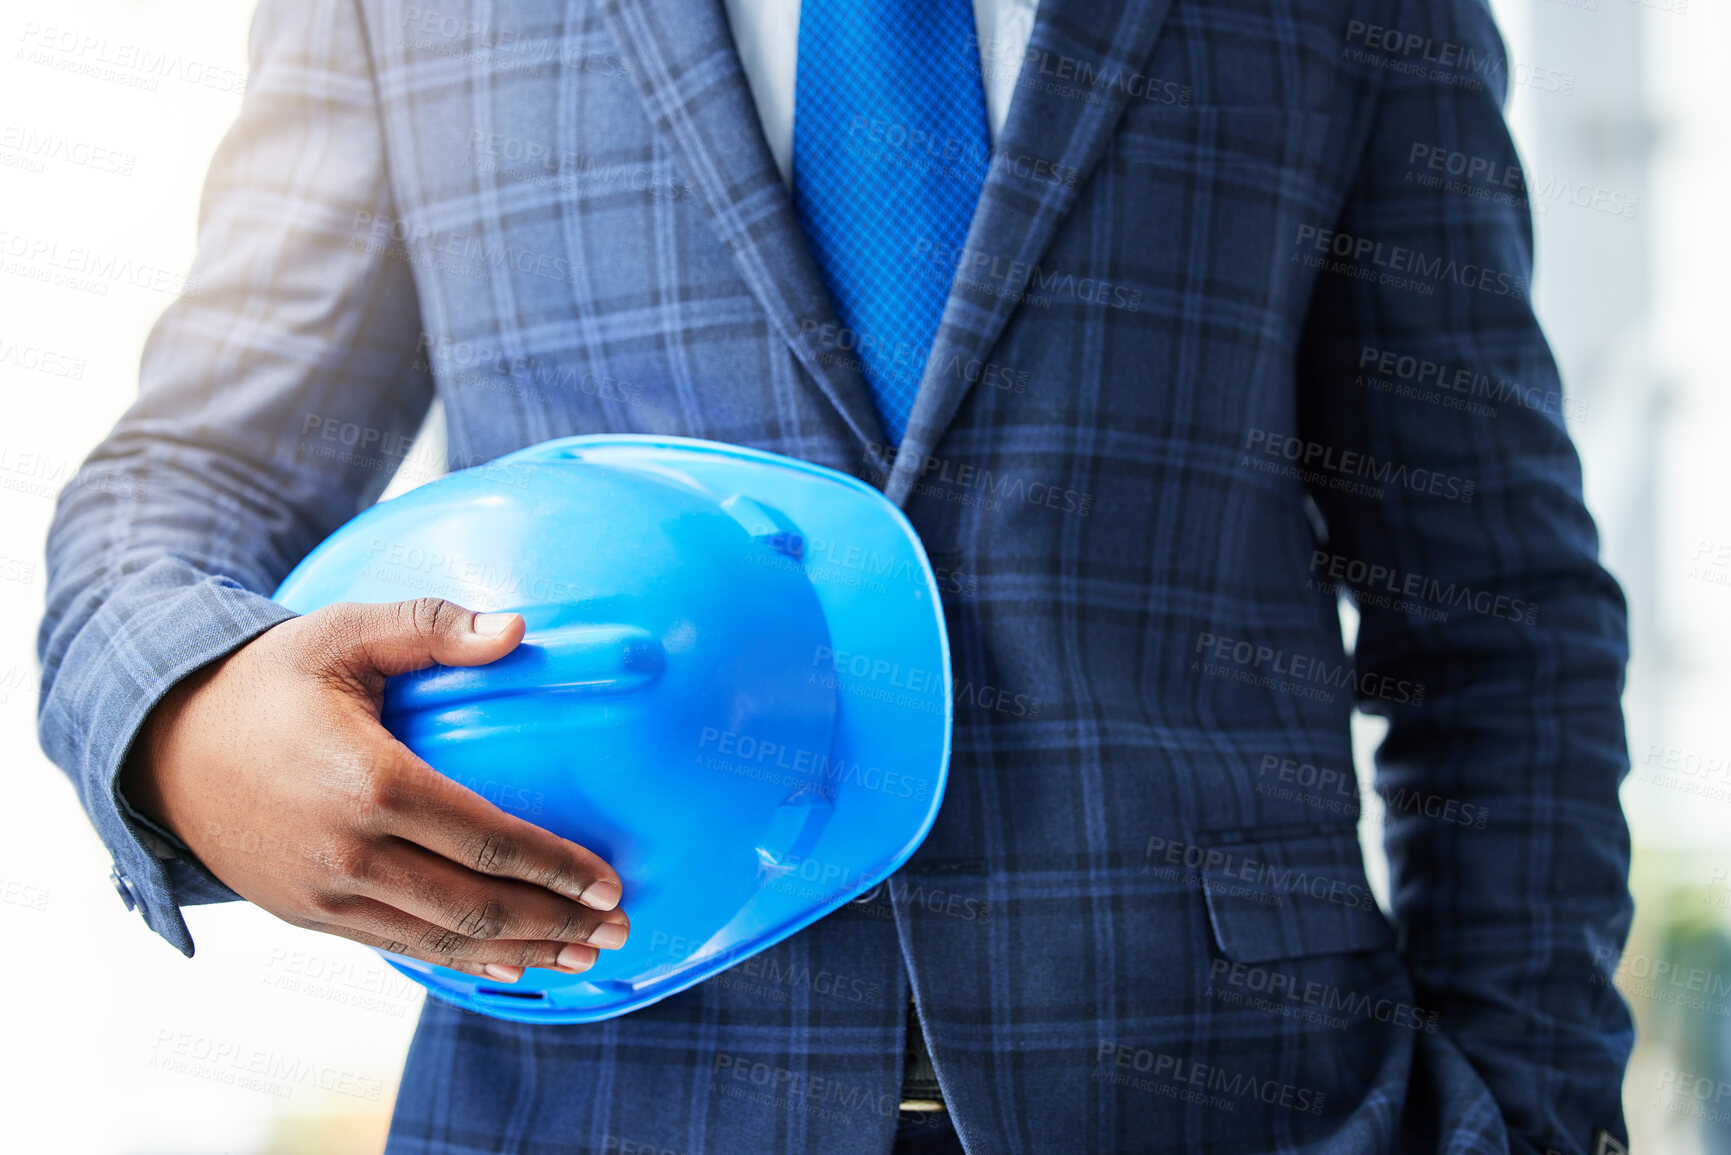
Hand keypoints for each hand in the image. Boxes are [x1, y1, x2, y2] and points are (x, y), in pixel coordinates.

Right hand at [122, 597, 628, 982]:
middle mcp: (347, 851)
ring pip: (441, 940)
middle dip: (556, 922)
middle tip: (618, 928)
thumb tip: (516, 629)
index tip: (611, 880)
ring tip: (583, 956)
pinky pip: (397, 947)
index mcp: (368, 781)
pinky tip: (507, 961)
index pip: (486, 840)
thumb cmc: (266, 679)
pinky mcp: (308, 915)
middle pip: (474, 906)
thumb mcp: (344, 634)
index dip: (556, 867)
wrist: (160, 745)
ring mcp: (324, 893)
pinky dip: (460, 961)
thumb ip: (432, 630)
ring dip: (521, 951)